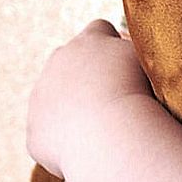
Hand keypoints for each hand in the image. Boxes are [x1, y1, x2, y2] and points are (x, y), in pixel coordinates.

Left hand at [27, 18, 153, 178]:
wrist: (111, 135)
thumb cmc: (139, 97)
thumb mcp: (146, 61)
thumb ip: (134, 50)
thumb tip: (126, 48)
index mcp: (89, 41)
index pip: (99, 30)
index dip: (111, 46)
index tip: (123, 67)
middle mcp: (59, 61)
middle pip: (68, 60)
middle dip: (84, 76)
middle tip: (109, 99)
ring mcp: (41, 94)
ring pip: (53, 97)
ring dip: (69, 108)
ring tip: (98, 129)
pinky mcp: (35, 129)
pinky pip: (48, 134)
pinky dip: (63, 141)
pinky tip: (86, 151)